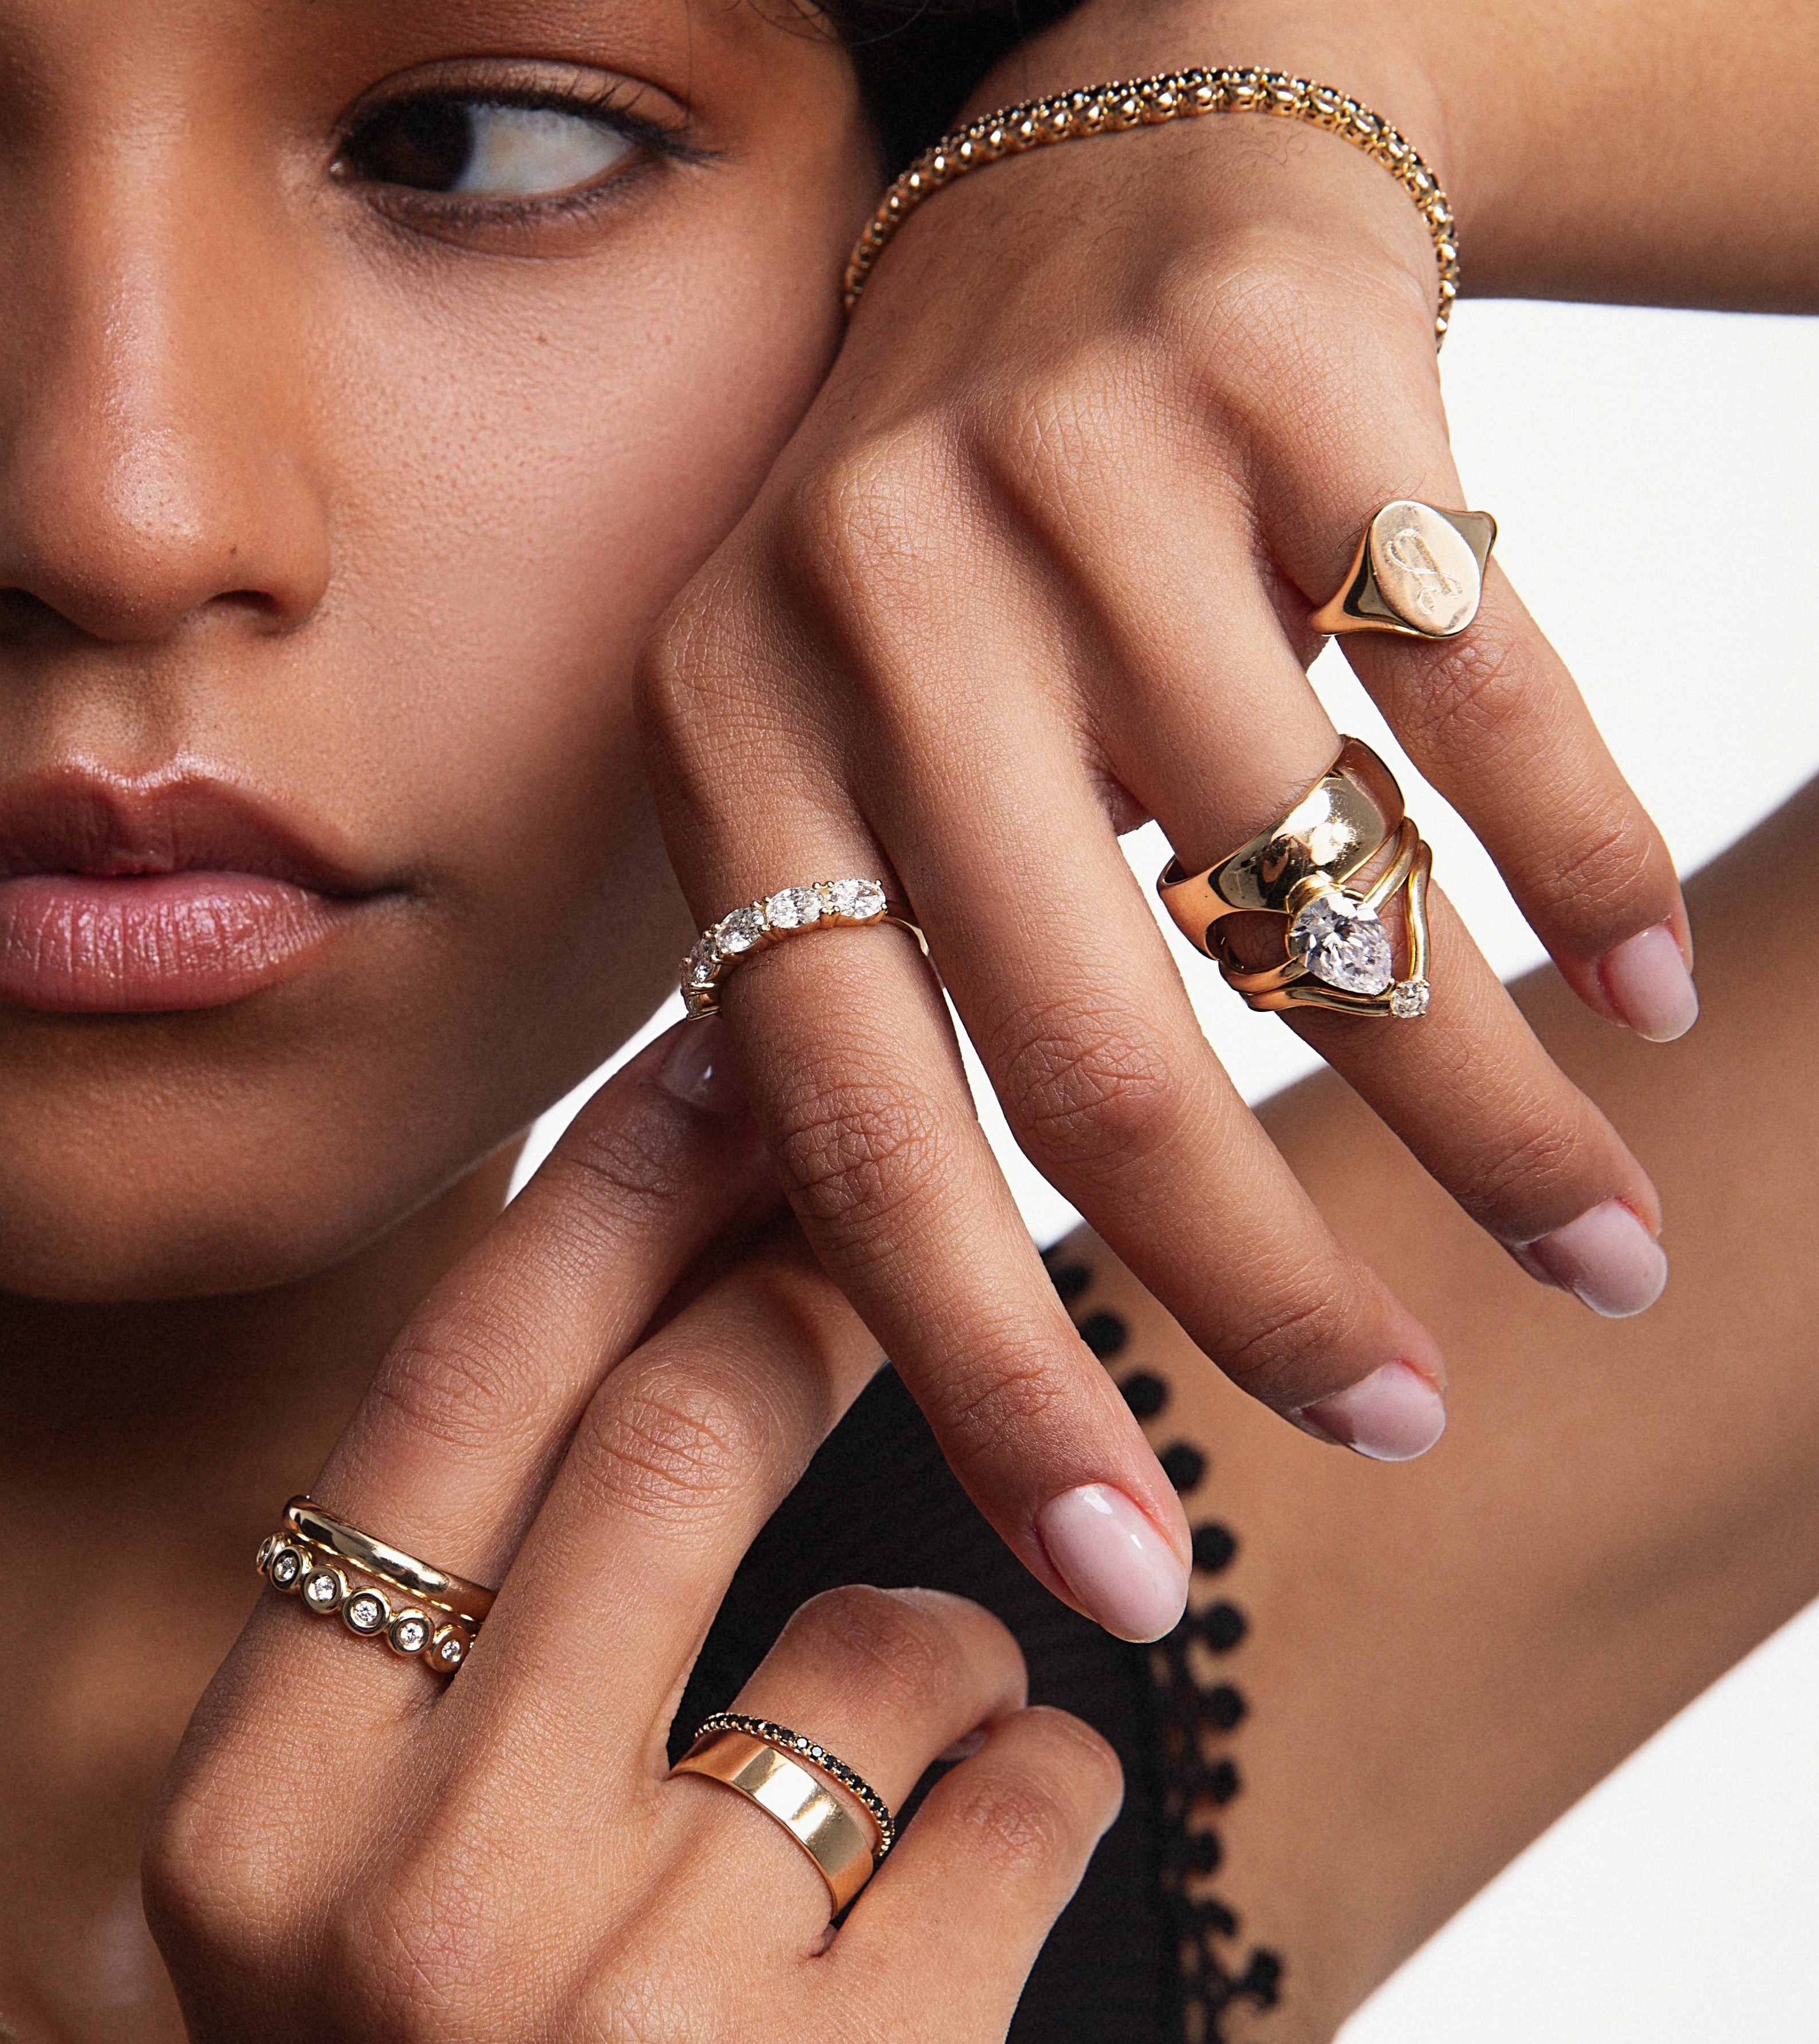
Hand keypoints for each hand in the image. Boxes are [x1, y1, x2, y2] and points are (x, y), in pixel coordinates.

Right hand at [145, 1022, 1118, 2040]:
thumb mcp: (370, 1886)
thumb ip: (467, 1649)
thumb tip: (660, 1318)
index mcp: (259, 1819)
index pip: (456, 1394)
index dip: (610, 1191)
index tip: (718, 1055)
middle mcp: (406, 1911)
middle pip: (674, 1437)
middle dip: (813, 1285)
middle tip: (892, 1227)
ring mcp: (622, 2020)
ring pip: (883, 1627)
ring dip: (939, 1631)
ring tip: (919, 1716)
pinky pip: (1017, 1798)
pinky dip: (1037, 1779)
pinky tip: (985, 1856)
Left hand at [635, 2, 1687, 1636]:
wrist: (1116, 166)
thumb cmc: (975, 541)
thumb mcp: (847, 743)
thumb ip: (874, 978)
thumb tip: (932, 1298)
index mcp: (731, 737)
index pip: (850, 1125)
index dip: (986, 1374)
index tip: (1131, 1577)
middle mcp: (870, 603)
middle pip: (1089, 1049)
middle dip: (1260, 1288)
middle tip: (1394, 1423)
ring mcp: (1078, 472)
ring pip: (1315, 887)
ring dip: (1475, 1112)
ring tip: (1588, 1249)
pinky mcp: (1286, 370)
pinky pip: (1472, 687)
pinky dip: (1578, 864)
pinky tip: (1633, 981)